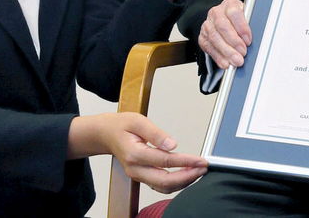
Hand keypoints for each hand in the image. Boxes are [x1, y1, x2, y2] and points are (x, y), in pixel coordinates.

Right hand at [69, 112, 206, 192]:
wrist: (105, 134)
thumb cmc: (121, 125)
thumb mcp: (137, 120)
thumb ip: (156, 133)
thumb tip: (173, 144)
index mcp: (134, 154)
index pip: (165, 161)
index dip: (185, 162)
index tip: (200, 160)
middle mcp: (136, 169)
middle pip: (165, 181)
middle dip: (187, 177)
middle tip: (203, 168)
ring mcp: (138, 175)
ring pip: (163, 187)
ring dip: (183, 182)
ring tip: (198, 171)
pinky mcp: (141, 176)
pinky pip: (160, 185)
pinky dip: (175, 183)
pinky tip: (186, 174)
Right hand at [199, 0, 251, 68]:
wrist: (224, 20)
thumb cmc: (239, 20)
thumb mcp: (247, 17)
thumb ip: (251, 24)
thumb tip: (259, 38)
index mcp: (229, 4)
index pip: (234, 12)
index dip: (241, 27)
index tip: (248, 40)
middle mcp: (216, 12)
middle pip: (222, 26)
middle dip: (234, 42)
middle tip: (243, 53)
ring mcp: (208, 24)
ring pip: (214, 38)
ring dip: (226, 51)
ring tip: (236, 61)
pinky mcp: (202, 37)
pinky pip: (208, 47)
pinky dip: (218, 57)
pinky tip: (226, 63)